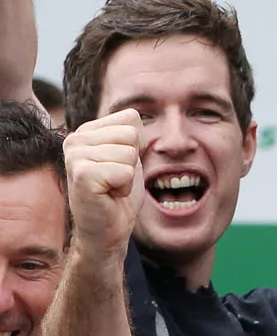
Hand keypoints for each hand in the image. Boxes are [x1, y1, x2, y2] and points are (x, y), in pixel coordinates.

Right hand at [62, 108, 143, 254]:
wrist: (108, 228)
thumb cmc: (119, 192)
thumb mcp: (129, 154)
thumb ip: (131, 132)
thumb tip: (143, 107)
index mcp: (86, 130)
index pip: (131, 118)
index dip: (137, 144)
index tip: (120, 164)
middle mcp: (74, 139)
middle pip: (131, 134)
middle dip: (132, 161)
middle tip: (115, 179)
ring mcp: (75, 157)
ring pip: (129, 153)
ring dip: (127, 176)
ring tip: (110, 187)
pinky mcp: (81, 175)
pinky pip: (124, 171)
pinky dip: (124, 187)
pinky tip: (108, 195)